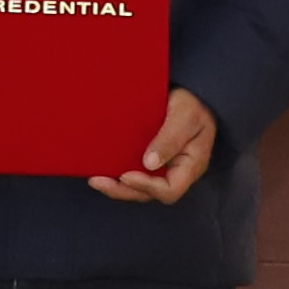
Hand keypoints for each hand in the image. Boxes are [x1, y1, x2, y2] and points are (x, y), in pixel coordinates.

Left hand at [93, 89, 219, 204]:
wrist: (190, 95)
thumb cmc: (193, 104)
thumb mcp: (185, 116)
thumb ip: (170, 139)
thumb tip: (149, 164)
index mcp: (191, 167)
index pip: (170, 190)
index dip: (147, 187)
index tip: (126, 175)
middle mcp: (175, 173)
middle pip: (150, 194)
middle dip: (123, 190)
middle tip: (98, 181)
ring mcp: (162, 169)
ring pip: (139, 188)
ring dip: (117, 186)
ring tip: (95, 179)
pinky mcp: (149, 161)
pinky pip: (134, 173)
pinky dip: (118, 174)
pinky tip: (101, 168)